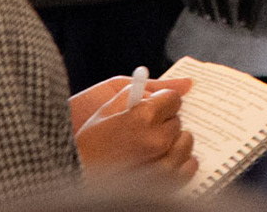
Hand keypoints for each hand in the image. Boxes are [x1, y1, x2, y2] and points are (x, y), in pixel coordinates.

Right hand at [73, 77, 196, 180]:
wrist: (78, 176)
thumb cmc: (89, 142)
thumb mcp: (109, 107)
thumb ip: (142, 90)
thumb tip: (183, 83)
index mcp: (143, 116)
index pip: (174, 98)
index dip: (163, 101)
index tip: (155, 107)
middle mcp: (157, 140)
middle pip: (178, 121)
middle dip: (165, 121)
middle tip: (146, 128)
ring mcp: (163, 164)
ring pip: (185, 143)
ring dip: (173, 141)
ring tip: (153, 146)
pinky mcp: (167, 183)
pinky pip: (189, 167)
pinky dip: (181, 163)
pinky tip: (164, 160)